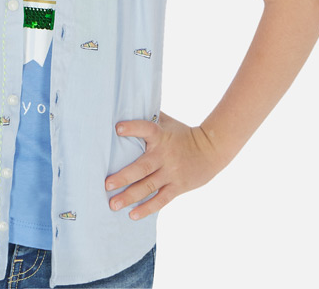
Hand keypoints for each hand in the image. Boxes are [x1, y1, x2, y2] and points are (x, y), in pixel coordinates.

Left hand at [104, 111, 227, 219]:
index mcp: (161, 136)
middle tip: (106, 184)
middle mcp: (164, 155)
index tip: (117, 128)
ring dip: (130, 196)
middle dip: (123, 177)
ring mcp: (171, 173)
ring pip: (148, 186)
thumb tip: (130, 103)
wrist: (211, 150)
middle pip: (142, 167)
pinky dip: (147, 208)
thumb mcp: (168, 122)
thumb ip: (151, 116)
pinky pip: (161, 200)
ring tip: (114, 204)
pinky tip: (133, 215)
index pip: (146, 129)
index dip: (132, 128)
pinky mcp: (177, 187)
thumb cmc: (184, 134)